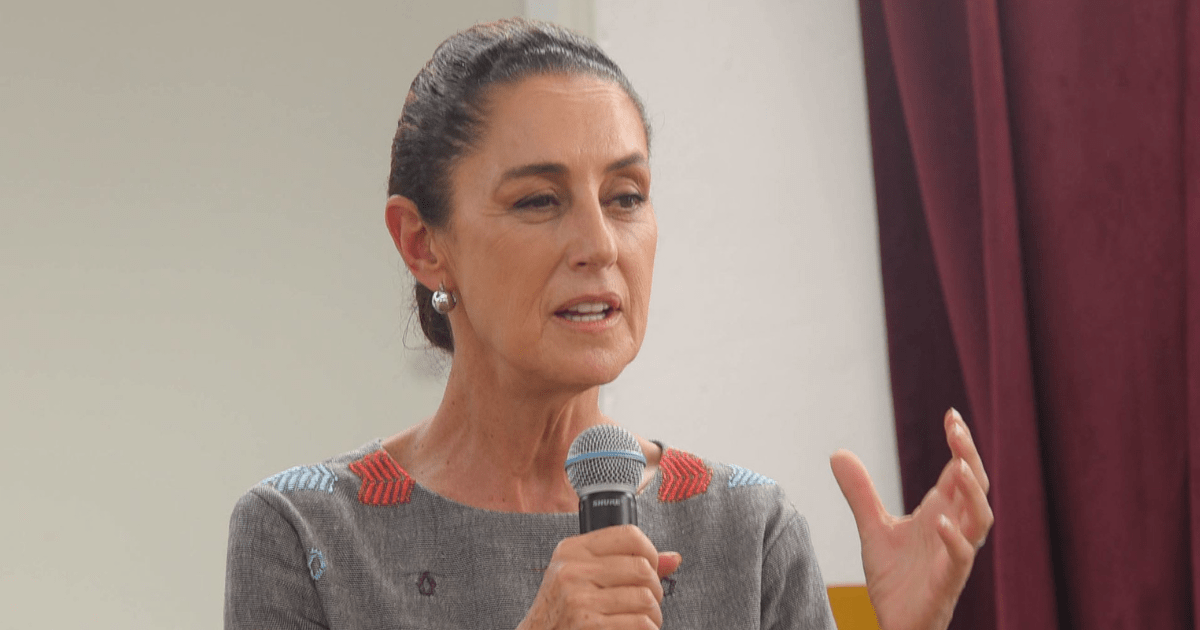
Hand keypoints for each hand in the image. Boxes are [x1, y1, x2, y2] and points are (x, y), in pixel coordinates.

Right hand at [518, 524, 682, 629]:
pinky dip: (647, 629)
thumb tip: (674, 558)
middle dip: (655, 589)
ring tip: (643, 619)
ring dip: (653, 615)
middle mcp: (573, 571)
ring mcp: (579, 599)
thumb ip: (625, 564)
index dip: (650, 551)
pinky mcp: (588, 625)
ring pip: (645, 598)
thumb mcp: (582, 577)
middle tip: (648, 601)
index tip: (651, 568)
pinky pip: (640, 623)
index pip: (629, 535)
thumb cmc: (562, 610)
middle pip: (642, 569)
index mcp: (572, 550)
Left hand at [830, 408, 992, 629]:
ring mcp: (955, 556)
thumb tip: (838, 452)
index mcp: (942, 512)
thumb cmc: (897, 579)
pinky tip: (938, 521)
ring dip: (973, 493)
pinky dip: (954, 539)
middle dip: (969, 456)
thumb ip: (861, 493)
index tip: (950, 415)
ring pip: (981, 519)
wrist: (897, 625)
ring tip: (959, 466)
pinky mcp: (948, 582)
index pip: (959, 470)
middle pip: (976, 486)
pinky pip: (961, 558)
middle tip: (956, 428)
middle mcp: (955, 529)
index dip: (959, 443)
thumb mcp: (873, 528)